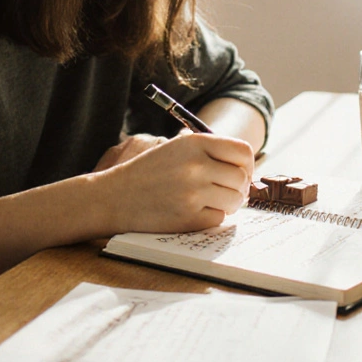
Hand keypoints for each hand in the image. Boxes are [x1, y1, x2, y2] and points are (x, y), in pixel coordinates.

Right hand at [96, 133, 254, 233]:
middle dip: (238, 188)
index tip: (240, 173)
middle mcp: (196, 165)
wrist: (114, 197)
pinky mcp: (188, 217)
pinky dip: (211, 218)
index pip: (243, 151)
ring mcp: (193, 193)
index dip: (246, 165)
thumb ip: (209, 151)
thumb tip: (245, 167)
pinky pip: (219, 219)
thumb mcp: (176, 148)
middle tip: (225, 192)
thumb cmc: (148, 172)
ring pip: (235, 200)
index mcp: (195, 143)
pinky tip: (194, 212)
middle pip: (241, 178)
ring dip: (228, 204)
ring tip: (209, 202)